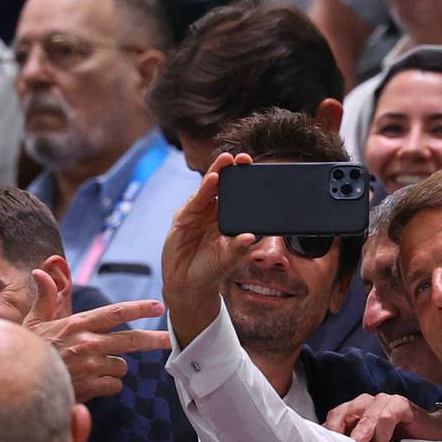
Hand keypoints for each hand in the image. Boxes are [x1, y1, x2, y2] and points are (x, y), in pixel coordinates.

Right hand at [23, 269, 169, 402]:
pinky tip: (91, 383)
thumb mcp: (33, 322)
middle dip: (155, 339)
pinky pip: (115, 385)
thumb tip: (42, 272)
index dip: (139, 308)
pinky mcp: (91, 387)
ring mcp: (91, 366)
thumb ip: (46, 298)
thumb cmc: (28, 350)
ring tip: (92, 368)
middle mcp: (88, 344)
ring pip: (122, 366)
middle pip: (131, 340)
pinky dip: (107, 386)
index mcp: (78, 325)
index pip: (115, 313)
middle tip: (171, 339)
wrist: (20, 382)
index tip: (159, 306)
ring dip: (114, 368)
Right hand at [161, 152, 255, 346]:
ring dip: (218, 173)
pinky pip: (196, 201)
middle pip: (224, 187)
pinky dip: (204, 190)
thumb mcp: (228, 260)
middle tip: (243, 158)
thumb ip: (238, 249)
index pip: (239, 198)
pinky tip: (213, 180)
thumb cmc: (211, 271)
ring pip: (209, 189)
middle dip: (232, 171)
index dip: (246, 184)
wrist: (187, 283)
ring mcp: (199, 213)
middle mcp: (215, 213)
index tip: (257, 171)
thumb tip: (250, 238)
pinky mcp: (185, 217)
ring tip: (227, 161)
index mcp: (229, 220)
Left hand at [323, 393, 441, 441]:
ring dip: (362, 432)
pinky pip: (387, 414)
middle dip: (338, 432)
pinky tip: (385, 441)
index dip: (327, 434)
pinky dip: (383, 429)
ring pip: (365, 413)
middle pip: (343, 412)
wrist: (431, 433)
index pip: (333, 418)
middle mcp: (365, 403)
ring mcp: (383, 401)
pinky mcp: (401, 404)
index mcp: (354, 412)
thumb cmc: (398, 441)